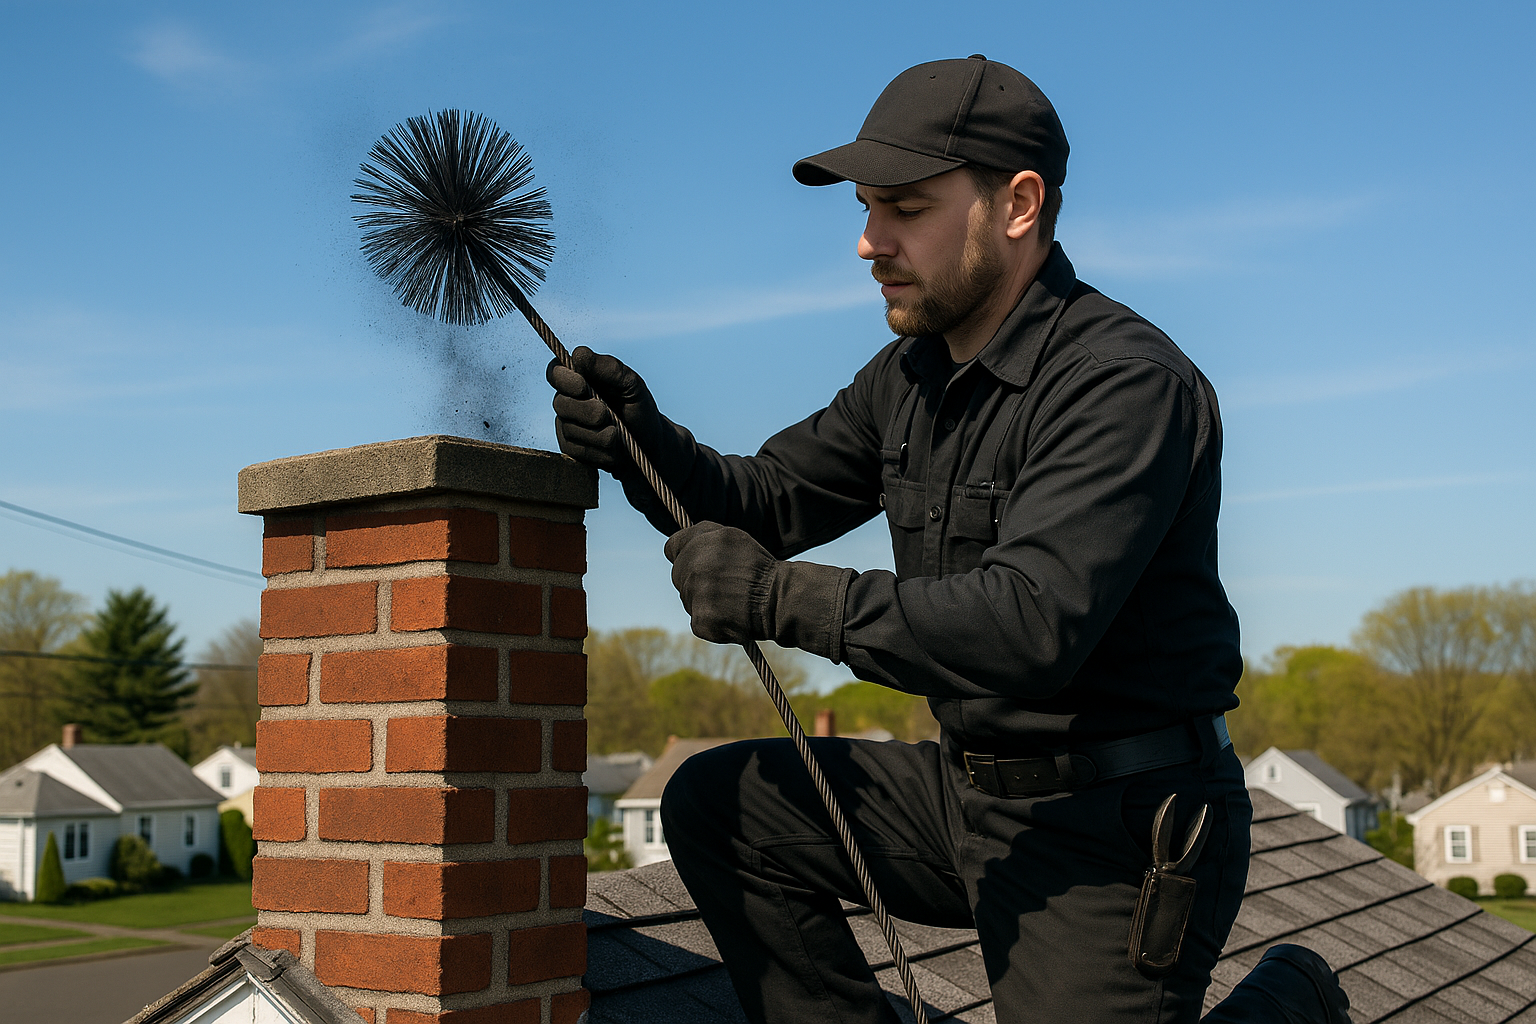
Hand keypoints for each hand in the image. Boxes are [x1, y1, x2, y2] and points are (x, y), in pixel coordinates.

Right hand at [547, 347, 663, 473]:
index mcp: (578, 379)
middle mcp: (567, 401)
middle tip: (605, 414)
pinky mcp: (572, 449)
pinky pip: (577, 450)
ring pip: (570, 429)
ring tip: (617, 433)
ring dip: (597, 432)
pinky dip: (599, 449)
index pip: (555, 372)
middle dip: (585, 410)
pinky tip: (613, 447)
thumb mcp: (630, 383)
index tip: (583, 386)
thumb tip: (578, 354)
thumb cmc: (637, 407)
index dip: (563, 379)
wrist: (648, 443)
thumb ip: (607, 368)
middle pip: (560, 403)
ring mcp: (567, 425)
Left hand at [664, 523, 775, 646]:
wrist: (779, 599)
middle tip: (723, 584)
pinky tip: (731, 615)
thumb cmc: (759, 568)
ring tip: (731, 599)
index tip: (694, 562)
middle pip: (678, 575)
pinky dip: (712, 621)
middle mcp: (694, 563)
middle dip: (695, 579)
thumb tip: (676, 549)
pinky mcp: (700, 618)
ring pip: (688, 598)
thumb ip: (702, 538)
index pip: (672, 547)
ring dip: (704, 600)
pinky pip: (697, 620)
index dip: (683, 555)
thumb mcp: (733, 539)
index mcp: (702, 539)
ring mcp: (695, 592)